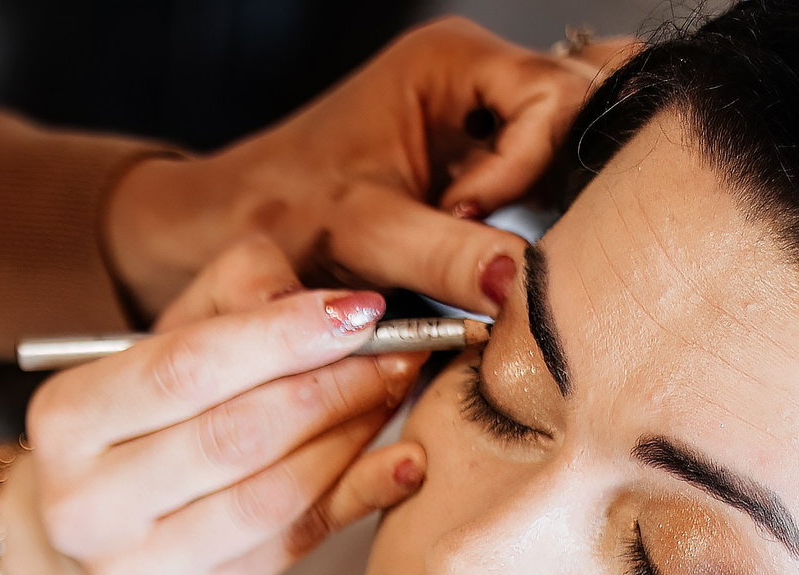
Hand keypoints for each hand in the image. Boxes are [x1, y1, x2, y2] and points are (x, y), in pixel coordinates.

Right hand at [15, 241, 428, 574]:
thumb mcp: (169, 338)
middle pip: (235, 437)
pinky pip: (298, 544)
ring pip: (273, 497)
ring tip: (394, 390)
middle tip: (396, 351)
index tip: (359, 311)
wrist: (103, 525)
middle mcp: (86, 508)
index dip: (281, 336)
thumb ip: (239, 296)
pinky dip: (361, 496)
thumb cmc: (147, 417)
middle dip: (333, 386)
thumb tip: (333, 308)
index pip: (184, 370)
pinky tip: (402, 462)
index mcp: (64, 424)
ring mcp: (141, 570)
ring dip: (352, 436)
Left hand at [102, 18, 622, 316]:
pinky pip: (536, 195)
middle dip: (545, 191)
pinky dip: (518, 231)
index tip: (467, 212)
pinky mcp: (480, 172)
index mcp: (453, 61)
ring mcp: (484, 126)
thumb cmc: (276, 212)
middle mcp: (478, 82)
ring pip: (563, 166)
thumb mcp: (363, 233)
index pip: (556, 98)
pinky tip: (475, 255)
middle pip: (574, 126)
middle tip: (485, 238)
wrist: (223, 235)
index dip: (529, 164)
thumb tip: (519, 287)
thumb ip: (444, 255)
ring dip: (534, 215)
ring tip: (470, 244)